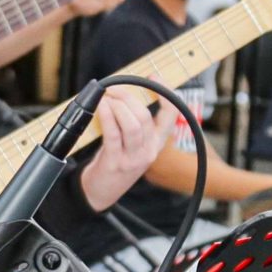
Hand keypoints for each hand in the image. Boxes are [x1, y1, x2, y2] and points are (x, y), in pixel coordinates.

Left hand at [77, 86, 169, 211]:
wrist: (100, 192)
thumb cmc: (114, 162)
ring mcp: (132, 158)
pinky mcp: (115, 162)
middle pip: (145, 117)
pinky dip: (107, 116)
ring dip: (118, 105)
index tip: (154, 78)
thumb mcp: (132, 145)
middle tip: (114, 89)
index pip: (171, 116)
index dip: (166, 95)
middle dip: (129, 97)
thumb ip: (134, 124)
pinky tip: (102, 107)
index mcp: (156, 144)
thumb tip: (126, 94)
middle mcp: (148, 151)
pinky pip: (113, 134)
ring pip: (132, 125)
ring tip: (107, 97)